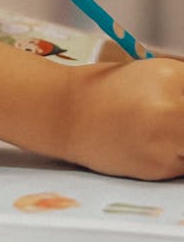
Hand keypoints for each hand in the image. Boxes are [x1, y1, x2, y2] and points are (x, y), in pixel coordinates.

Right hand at [67, 58, 183, 179]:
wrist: (68, 112)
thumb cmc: (109, 89)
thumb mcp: (155, 74)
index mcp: (173, 77)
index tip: (183, 108)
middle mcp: (172, 107)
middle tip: (177, 125)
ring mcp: (167, 140)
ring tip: (166, 132)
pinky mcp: (159, 167)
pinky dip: (177, 157)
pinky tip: (156, 145)